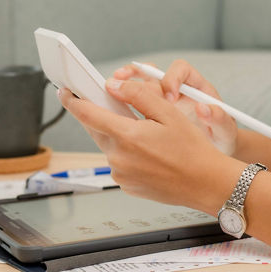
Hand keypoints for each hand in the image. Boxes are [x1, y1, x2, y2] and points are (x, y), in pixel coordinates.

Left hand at [57, 77, 241, 210]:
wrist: (206, 184)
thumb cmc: (192, 149)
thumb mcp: (169, 113)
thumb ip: (138, 95)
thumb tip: (112, 86)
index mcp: (126, 136)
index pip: (88, 114)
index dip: (73, 101)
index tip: (64, 92)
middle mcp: (118, 158)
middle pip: (97, 130)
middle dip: (101, 116)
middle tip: (114, 107)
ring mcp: (121, 175)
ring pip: (109, 146)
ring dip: (119, 136)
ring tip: (147, 135)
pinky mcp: (127, 186)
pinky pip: (119, 163)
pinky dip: (127, 153)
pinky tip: (149, 153)